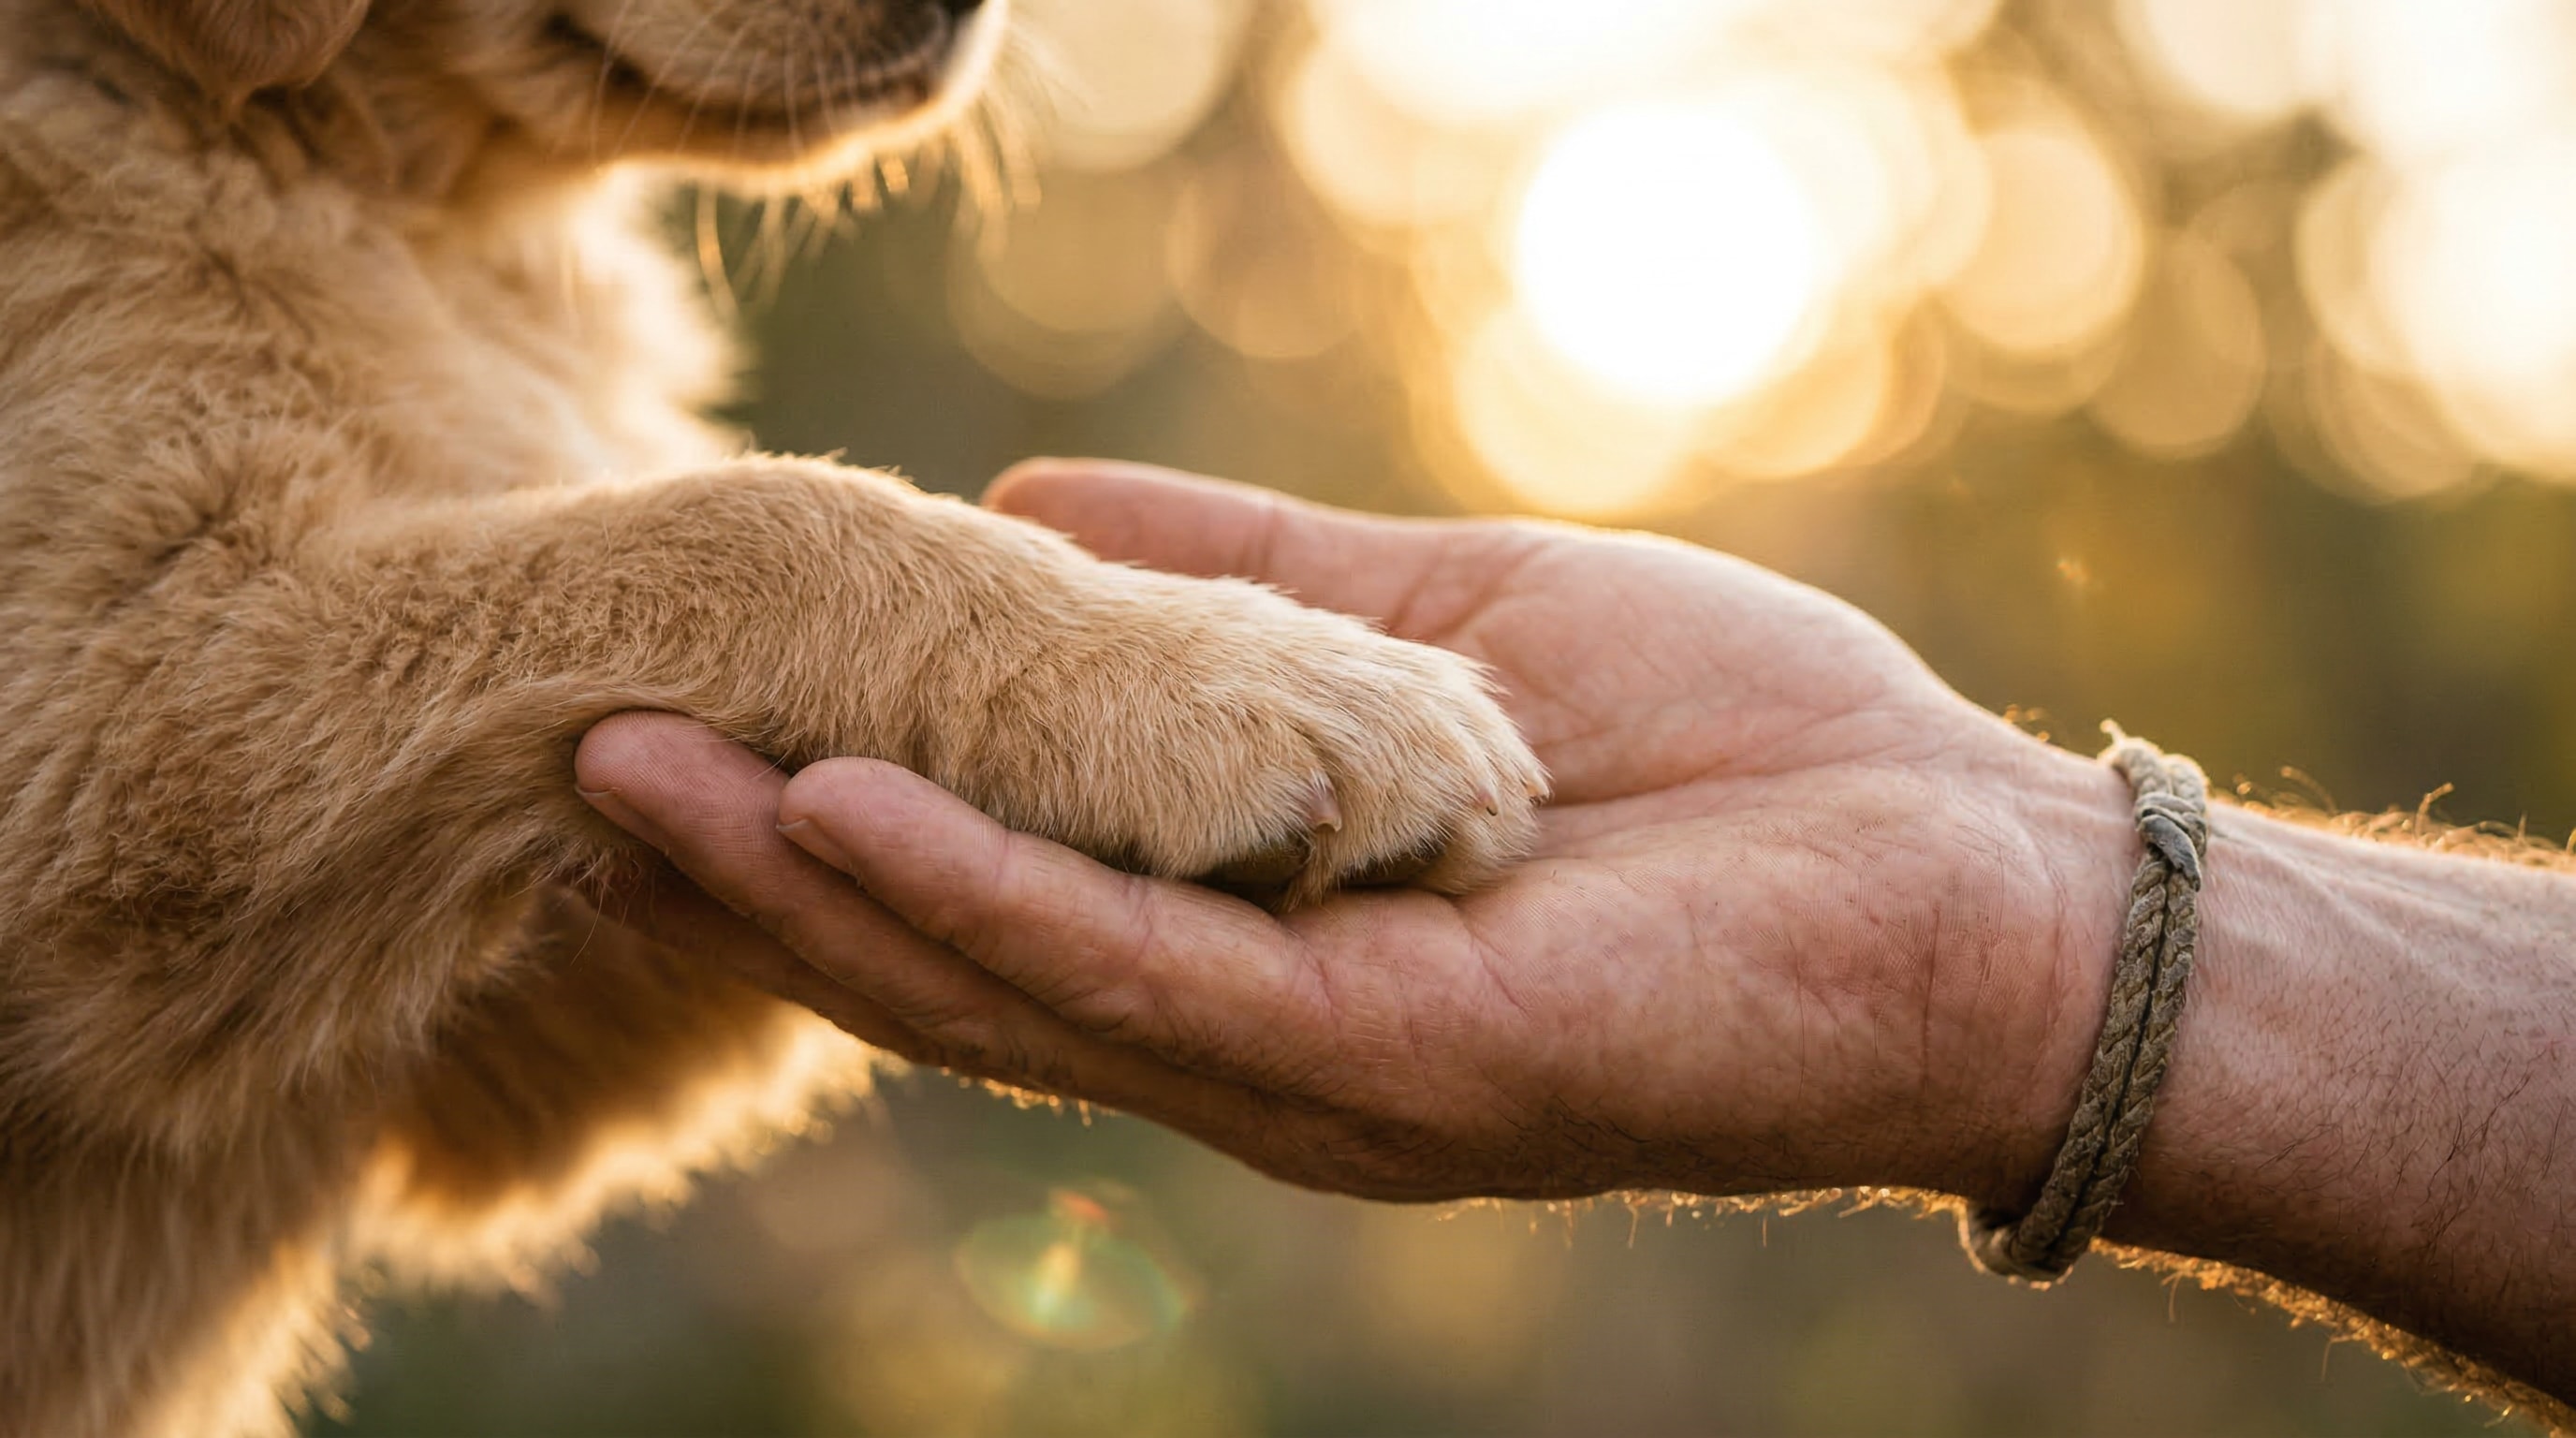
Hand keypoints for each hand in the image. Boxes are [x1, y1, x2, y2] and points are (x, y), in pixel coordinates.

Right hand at [575, 461, 2139, 1207]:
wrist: (1961, 881)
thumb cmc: (1729, 750)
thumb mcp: (1440, 629)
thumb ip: (1245, 587)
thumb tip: (1038, 511)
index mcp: (1263, 935)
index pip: (1010, 875)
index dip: (846, 796)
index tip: (699, 692)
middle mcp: (1257, 1035)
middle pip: (967, 953)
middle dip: (775, 855)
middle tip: (587, 747)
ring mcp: (1313, 1074)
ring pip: (1019, 983)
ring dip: (821, 884)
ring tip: (643, 779)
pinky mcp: (1391, 1074)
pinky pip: (1150, 982)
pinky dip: (987, 903)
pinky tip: (845, 825)